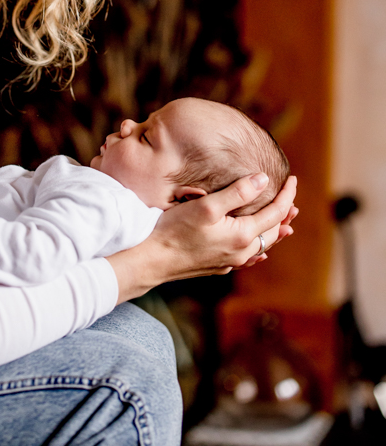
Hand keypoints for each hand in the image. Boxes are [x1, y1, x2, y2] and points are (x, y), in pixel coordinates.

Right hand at [108, 173, 296, 302]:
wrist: (153, 259)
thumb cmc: (176, 229)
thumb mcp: (207, 205)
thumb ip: (238, 192)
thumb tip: (264, 180)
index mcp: (242, 235)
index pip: (275, 213)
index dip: (286, 195)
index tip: (292, 179)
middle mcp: (241, 252)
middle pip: (272, 232)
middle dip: (284, 214)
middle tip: (291, 199)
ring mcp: (230, 262)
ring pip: (261, 246)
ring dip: (273, 232)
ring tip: (286, 226)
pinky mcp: (217, 266)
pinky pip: (247, 257)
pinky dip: (258, 249)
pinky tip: (259, 252)